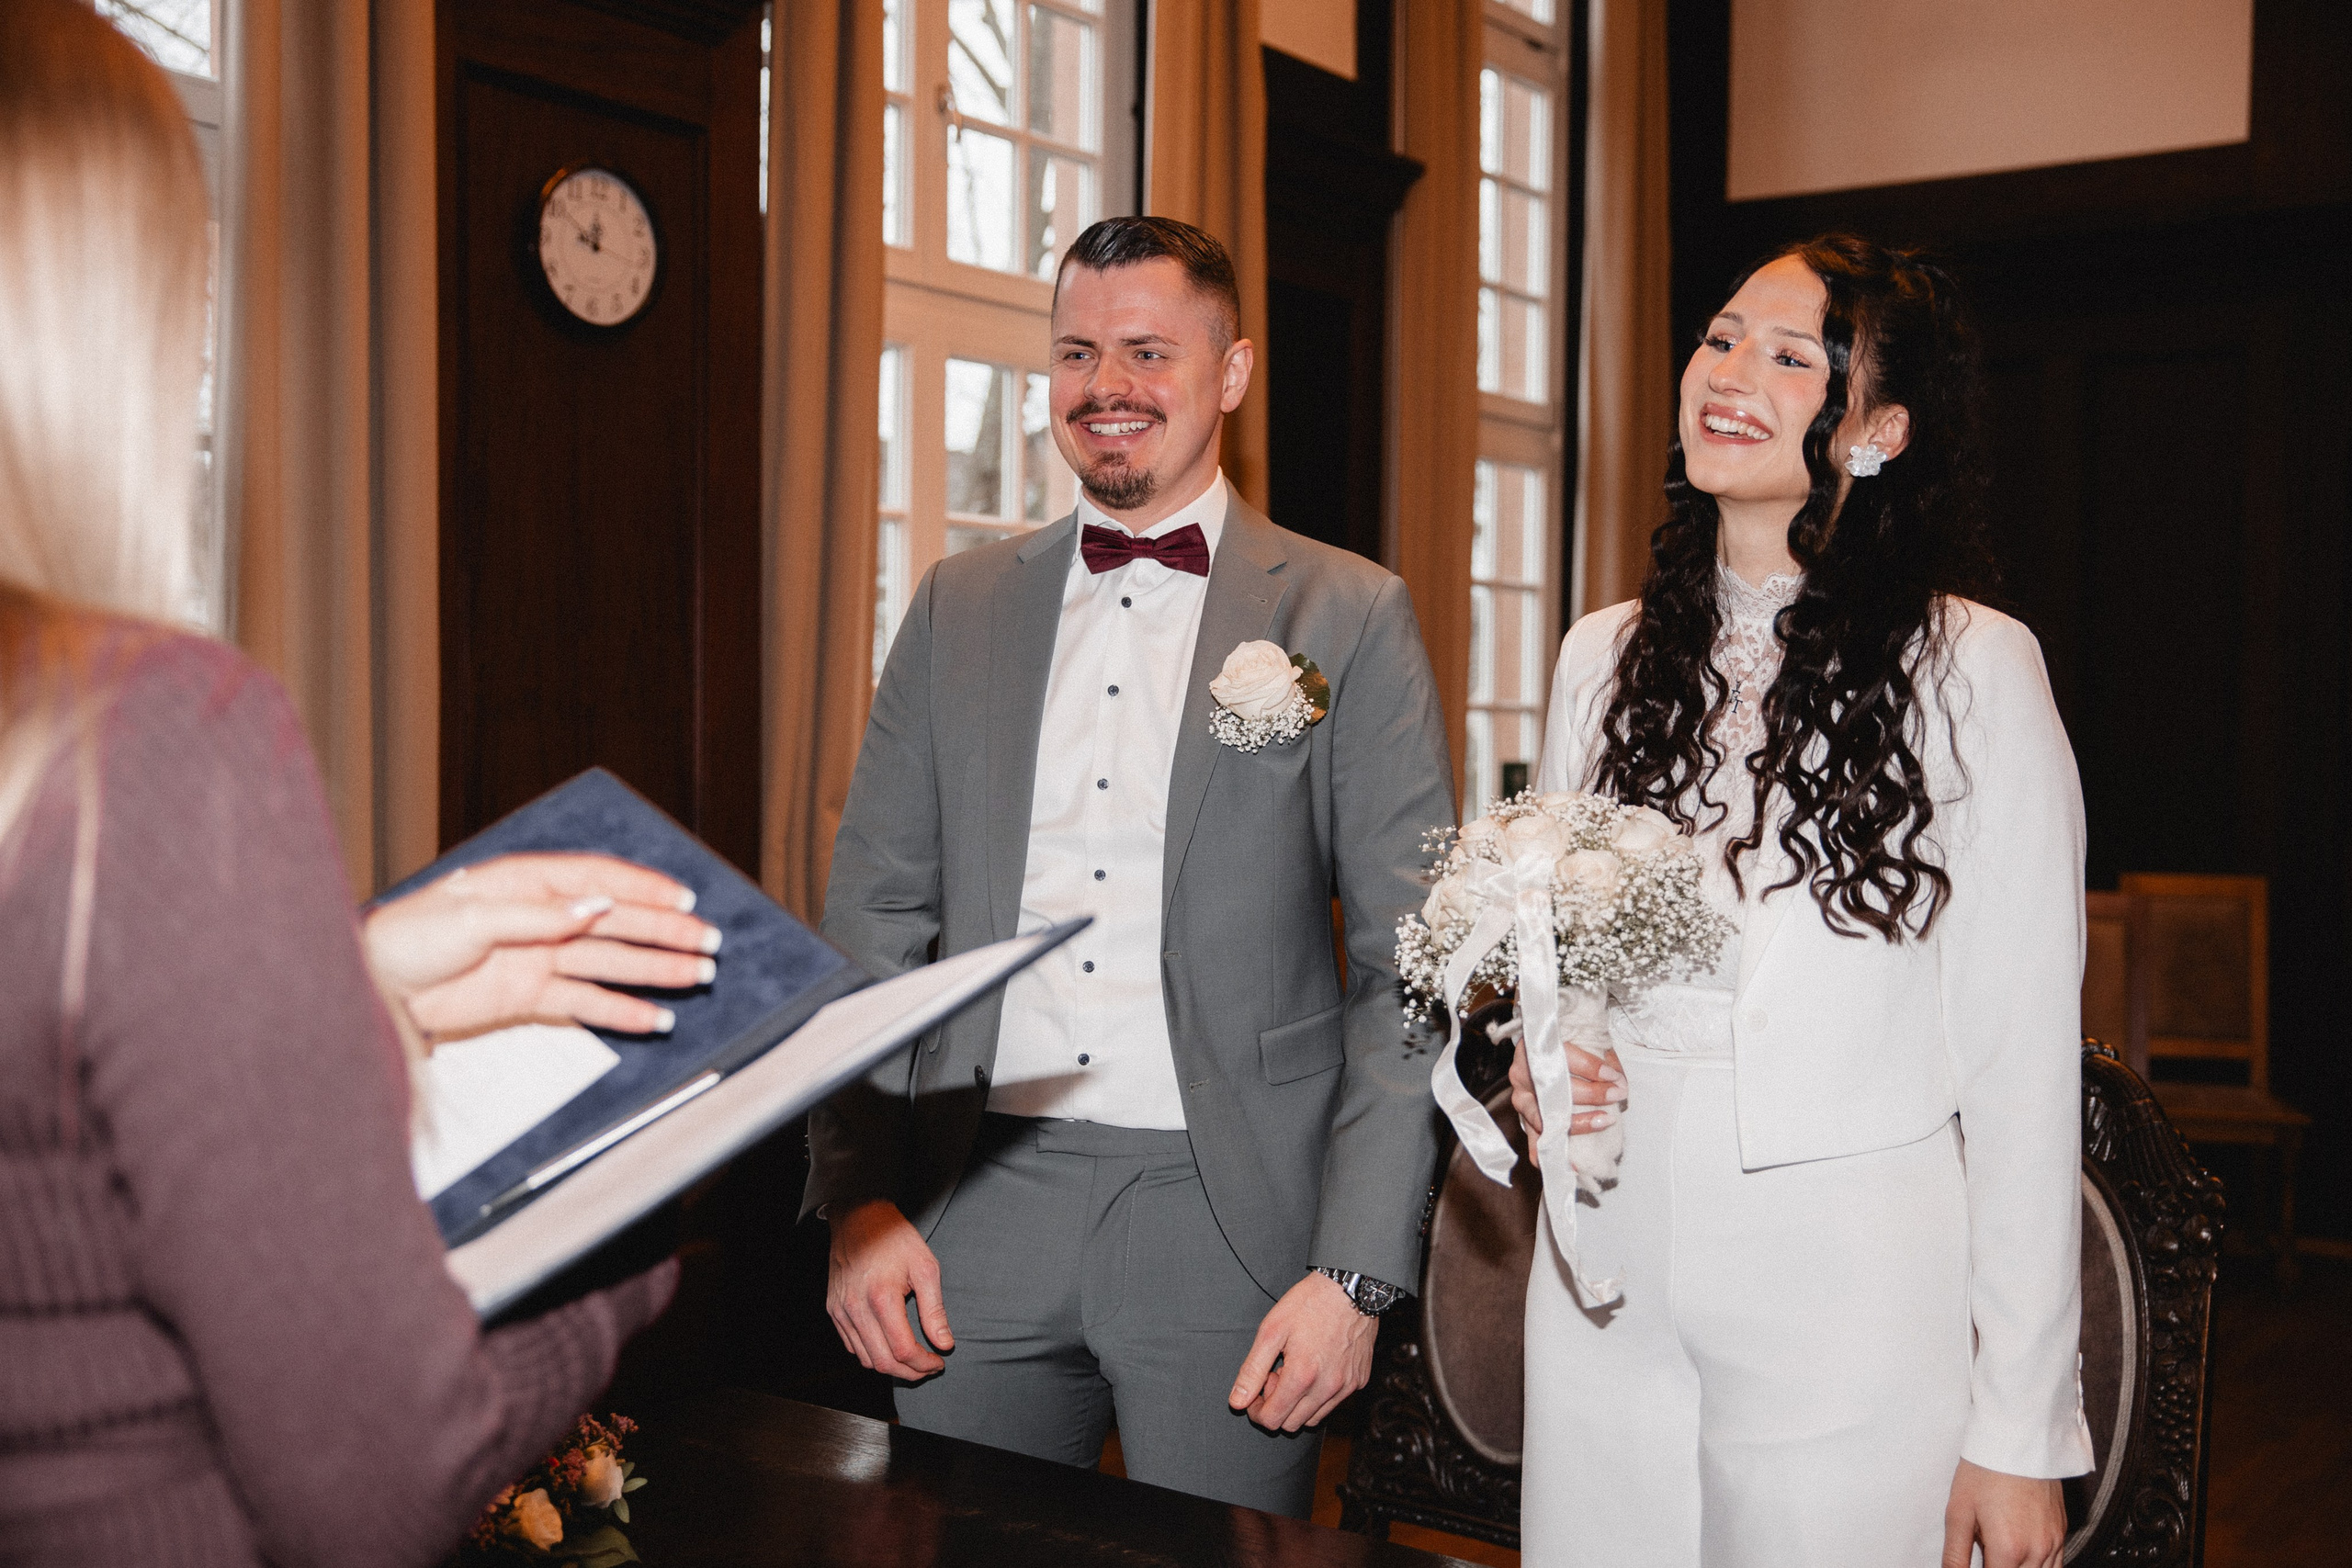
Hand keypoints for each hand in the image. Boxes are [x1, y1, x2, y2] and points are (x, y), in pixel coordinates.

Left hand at [363, 853, 717, 1041]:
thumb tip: (593, 909)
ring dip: (655, 969)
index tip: (685, 902)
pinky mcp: (530, 996)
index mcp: (529, 883)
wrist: (373, 986)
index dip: (645, 889)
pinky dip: (622, 1010)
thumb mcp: (471, 919)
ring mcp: (539, 957)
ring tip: (698, 977)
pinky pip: (587, 1002)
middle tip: (709, 944)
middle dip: (665, 932)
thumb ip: (535, 916)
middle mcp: (542, 917)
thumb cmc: (410, 937)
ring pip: (611, 962)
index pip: (600, 880)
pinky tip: (655, 1017)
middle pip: (617, 922)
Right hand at [825, 1199, 952, 1380]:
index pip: (902, 1350)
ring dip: (891, 1367)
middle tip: (928, 1367)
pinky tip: (889, 1345)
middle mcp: (856, 1309)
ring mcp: (841, 1311)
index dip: (923, 1364)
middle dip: (909, 1372)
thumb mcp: (926, 1267)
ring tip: (912, 1359)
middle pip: (882, 1362)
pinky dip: (872, 1354)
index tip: (939, 1361)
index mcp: (881, 1298)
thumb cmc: (895, 1239)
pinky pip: (852, 1345)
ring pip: (865, 1359)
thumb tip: (944, 1344)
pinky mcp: (834, 1310)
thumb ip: (934, 1310)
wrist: (859, 1217)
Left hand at [1227, 1272, 1377, 1431]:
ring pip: (1313, 1418)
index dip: (1256, 1410)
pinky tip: (1315, 1368)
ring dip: (1298, 1403)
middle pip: (1292, 1425)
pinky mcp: (1359, 1381)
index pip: (1272, 1420)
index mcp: (1302, 1376)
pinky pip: (1334, 1403)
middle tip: (1276, 1374)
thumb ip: (1252, 1370)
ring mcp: (1347, 1386)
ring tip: (1295, 1370)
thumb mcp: (1271, 1330)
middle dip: (1277, 1406)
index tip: (1257, 1390)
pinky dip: (1319, 1395)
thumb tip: (1237, 1402)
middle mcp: (1327, 1388)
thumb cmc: (1310, 1304)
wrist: (1351, 1287)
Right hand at [1507, 1034, 1625, 1165]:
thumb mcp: (1582, 1041)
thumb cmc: (1562, 1047)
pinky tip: (1574, 1165)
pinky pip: (1535, 1143)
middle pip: (1555, 1088)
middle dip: (1591, 1093)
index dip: (1590, 1067)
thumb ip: (1601, 1057)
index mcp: (1534, 1049)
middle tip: (1616, 1094)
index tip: (1613, 1075)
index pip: (1562, 1057)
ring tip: (1603, 1121)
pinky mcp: (1525, 1120)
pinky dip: (1554, 1156)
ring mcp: (1522, 1100)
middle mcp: (1523, 1075)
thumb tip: (1619, 1082)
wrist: (1538, 1050)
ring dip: (1578, 1123)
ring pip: (1546, 1118)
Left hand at [1943, 1458, 2066, 1567]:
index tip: (1977, 1562)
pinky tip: (2020, 1554)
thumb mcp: (1958, 1513)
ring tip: (2000, 1553)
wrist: (2017, 1438)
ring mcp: (2053, 1542)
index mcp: (2008, 1550)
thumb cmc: (1984, 1471)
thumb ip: (1956, 1555)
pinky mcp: (2061, 1532)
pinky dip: (2038, 1567)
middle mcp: (2037, 1551)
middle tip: (1986, 1554)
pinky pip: (2055, 1565)